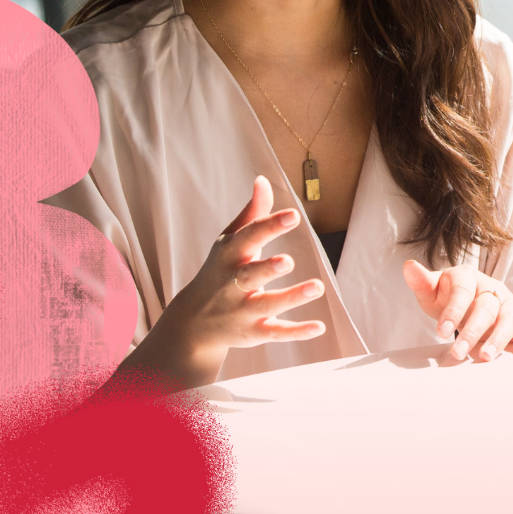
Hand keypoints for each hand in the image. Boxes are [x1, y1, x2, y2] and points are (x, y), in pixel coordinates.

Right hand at [129, 176, 326, 389]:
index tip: (292, 216)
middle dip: (267, 268)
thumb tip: (263, 180)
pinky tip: (319, 326)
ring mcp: (242, 310)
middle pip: (250, 275)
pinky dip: (297, 331)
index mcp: (229, 256)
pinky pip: (275, 333)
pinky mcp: (253, 333)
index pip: (249, 238)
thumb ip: (251, 214)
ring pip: (267, 304)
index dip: (269, 226)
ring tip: (317, 286)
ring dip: (291, 297)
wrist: (192, 322)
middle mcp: (233, 284)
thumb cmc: (219, 271)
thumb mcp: (229, 241)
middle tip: (288, 261)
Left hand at [402, 260, 512, 361]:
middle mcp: (491, 287)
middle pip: (486, 308)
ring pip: (508, 318)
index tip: (440, 332)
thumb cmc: (447, 296)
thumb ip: (421, 282)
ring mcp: (507, 301)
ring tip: (485, 357)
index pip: (462, 292)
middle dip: (472, 332)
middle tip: (458, 353)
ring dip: (499, 339)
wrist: (467, 300)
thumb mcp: (431, 291)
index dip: (453, 311)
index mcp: (467, 277)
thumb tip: (408, 267)